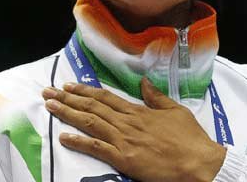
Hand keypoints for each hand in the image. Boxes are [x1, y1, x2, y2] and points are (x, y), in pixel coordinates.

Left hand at [42, 77, 225, 181]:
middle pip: (93, 107)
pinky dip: (79, 142)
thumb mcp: (175, 111)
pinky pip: (97, 148)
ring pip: (90, 123)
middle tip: (49, 91)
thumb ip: (156, 97)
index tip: (69, 85)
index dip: (85, 90)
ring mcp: (124, 140)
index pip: (106, 97)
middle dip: (68, 98)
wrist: (198, 162)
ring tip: (50, 106)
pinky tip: (64, 137)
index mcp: (138, 111)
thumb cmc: (189, 138)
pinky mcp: (124, 159)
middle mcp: (127, 122)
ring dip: (68, 113)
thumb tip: (144, 83)